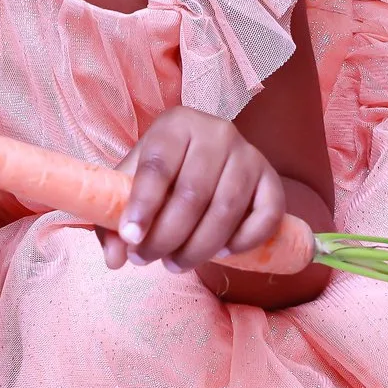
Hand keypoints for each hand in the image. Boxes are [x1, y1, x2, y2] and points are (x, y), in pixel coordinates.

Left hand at [102, 107, 286, 274]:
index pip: (158, 166)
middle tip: (147, 259)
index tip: (130, 238)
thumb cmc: (167, 169)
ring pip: (226, 210)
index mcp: (176, 124)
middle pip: (192, 194)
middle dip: (166, 237)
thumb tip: (114, 260)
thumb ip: (116, 215)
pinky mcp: (272, 180)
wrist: (210, 157)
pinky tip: (221, 252)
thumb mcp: (135, 178)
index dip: (142, 205)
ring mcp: (249, 155)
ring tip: (175, 264)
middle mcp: (217, 133)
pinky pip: (265, 217)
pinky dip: (243, 242)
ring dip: (199, 248)